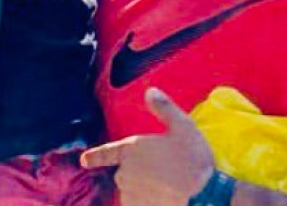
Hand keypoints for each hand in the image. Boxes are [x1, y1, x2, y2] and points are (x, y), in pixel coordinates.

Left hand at [81, 88, 215, 204]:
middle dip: (139, 170)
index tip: (84, 160)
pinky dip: (148, 201)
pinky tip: (164, 199)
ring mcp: (131, 194)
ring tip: (168, 185)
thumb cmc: (192, 160)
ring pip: (131, 189)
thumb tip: (150, 91)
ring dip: (143, 188)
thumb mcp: (183, 126)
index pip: (106, 152)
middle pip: (125, 171)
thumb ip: (164, 108)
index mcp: (131, 149)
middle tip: (166, 169)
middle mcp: (125, 172)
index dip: (95, 157)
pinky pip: (138, 204)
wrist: (202, 197)